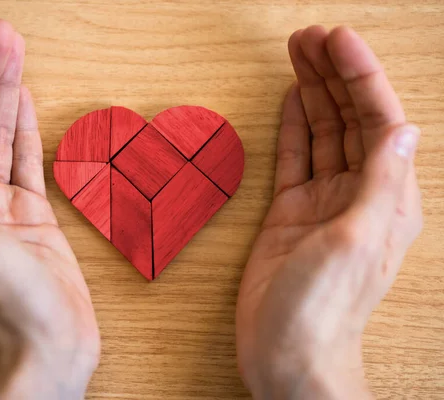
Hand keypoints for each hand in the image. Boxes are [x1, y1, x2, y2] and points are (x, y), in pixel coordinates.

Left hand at [0, 20, 99, 398]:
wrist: (49, 342)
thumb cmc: (8, 301)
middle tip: (2, 35)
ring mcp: (0, 202)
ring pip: (0, 135)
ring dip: (6, 93)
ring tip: (14, 53)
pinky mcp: (31, 212)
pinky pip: (25, 159)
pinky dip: (24, 128)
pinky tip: (23, 102)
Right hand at [236, 26, 421, 398]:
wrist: (287, 352)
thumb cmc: (324, 308)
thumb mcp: (357, 240)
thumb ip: (380, 183)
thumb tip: (403, 128)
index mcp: (387, 199)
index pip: (378, 122)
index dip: (359, 78)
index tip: (337, 41)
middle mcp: (359, 194)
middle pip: (349, 120)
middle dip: (333, 76)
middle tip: (310, 37)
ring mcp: (323, 202)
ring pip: (322, 134)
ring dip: (313, 93)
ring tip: (299, 55)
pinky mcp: (291, 212)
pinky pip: (296, 159)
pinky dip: (295, 128)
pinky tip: (293, 102)